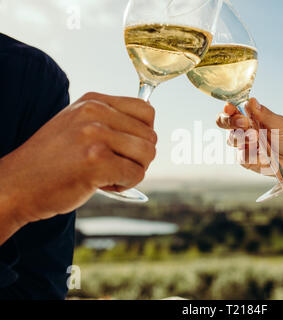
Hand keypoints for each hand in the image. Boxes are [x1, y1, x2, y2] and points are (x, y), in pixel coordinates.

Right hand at [0, 92, 156, 224]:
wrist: (16, 185)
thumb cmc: (51, 161)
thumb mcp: (77, 125)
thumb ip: (109, 120)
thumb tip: (149, 129)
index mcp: (93, 101)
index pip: (147, 111)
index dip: (143, 135)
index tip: (126, 148)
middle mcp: (95, 112)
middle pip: (150, 136)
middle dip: (139, 157)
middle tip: (114, 167)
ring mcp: (95, 135)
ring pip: (147, 155)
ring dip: (133, 171)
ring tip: (108, 175)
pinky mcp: (96, 161)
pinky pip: (136, 174)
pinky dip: (125, 185)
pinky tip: (102, 184)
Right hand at [216, 98, 282, 177]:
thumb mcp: (282, 124)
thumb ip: (264, 115)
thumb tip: (251, 101)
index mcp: (254, 117)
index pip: (234, 109)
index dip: (229, 108)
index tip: (230, 108)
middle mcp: (246, 130)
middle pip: (225, 122)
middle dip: (230, 121)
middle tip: (244, 123)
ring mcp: (245, 146)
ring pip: (231, 139)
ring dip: (242, 137)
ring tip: (257, 138)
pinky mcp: (247, 161)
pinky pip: (240, 156)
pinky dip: (248, 153)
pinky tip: (260, 153)